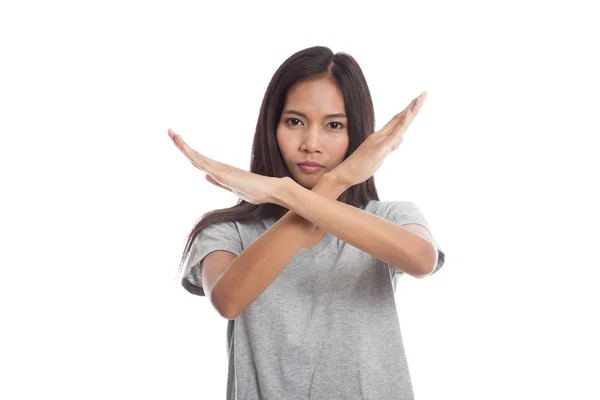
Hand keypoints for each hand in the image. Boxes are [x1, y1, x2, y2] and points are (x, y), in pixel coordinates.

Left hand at [168, 128, 283, 204]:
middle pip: (194, 155)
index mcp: (218, 170)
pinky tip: (185, 150)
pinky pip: (204, 164)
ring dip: (184, 147)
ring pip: (197, 157)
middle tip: (170, 131)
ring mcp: (220, 169)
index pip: (198, 160)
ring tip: (173, 135)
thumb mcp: (231, 187)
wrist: (270, 190)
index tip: (178, 140)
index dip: (187, 151)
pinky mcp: (223, 173)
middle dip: (181, 144)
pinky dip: (193, 156)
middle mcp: (218, 167)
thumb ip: (218, 182)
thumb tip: (205, 176)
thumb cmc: (255, 191)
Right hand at [331, 91, 426, 186]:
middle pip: (400, 118)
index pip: (397, 122)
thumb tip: (400, 138)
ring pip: (399, 122)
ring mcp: (380, 140)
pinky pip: (394, 133)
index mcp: (381, 137)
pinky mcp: (380, 148)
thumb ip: (389, 147)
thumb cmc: (360, 167)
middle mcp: (381, 135)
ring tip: (421, 98)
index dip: (408, 112)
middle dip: (413, 106)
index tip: (417, 102)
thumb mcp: (379, 157)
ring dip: (411, 109)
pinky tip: (409, 113)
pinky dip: (402, 122)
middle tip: (424, 93)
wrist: (345, 173)